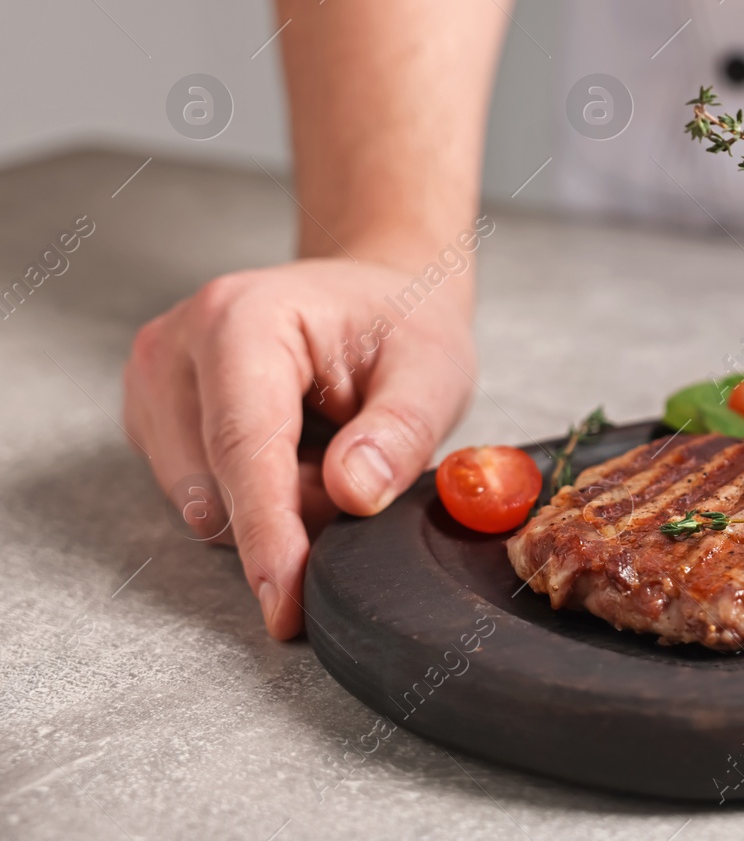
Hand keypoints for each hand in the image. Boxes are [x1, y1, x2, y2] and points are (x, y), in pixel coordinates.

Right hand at [123, 258, 476, 638]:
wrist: (376, 298)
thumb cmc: (403, 324)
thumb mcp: (434, 371)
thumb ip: (401, 431)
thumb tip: (354, 494)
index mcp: (241, 321)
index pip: (244, 449)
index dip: (267, 534)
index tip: (285, 603)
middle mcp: (175, 347)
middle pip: (219, 488)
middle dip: (295, 510)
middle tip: (362, 460)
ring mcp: (153, 384)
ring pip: (205, 505)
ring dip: (278, 504)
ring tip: (329, 445)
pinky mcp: (151, 419)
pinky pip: (201, 499)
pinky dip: (256, 496)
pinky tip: (294, 450)